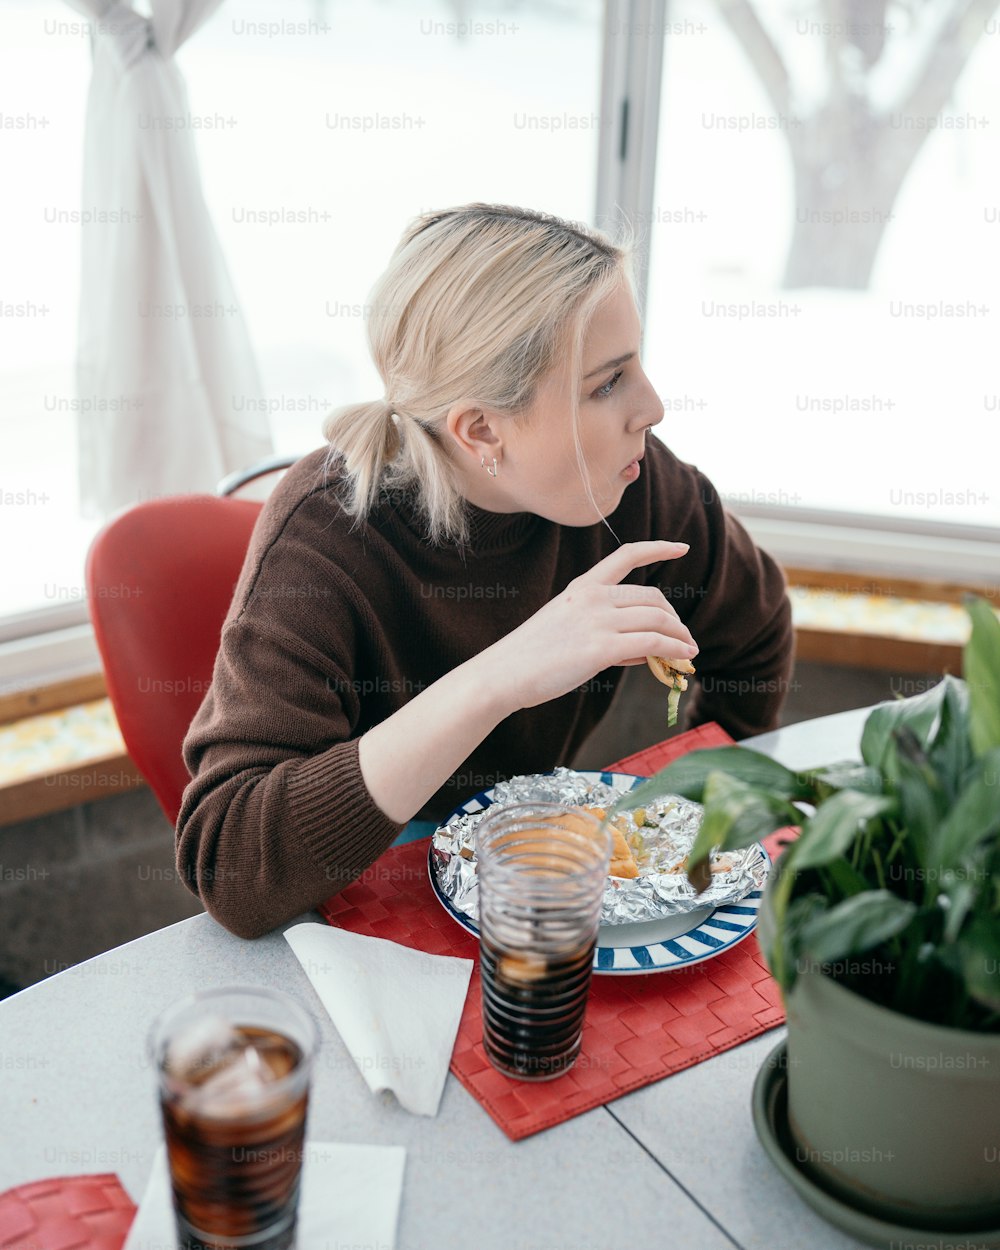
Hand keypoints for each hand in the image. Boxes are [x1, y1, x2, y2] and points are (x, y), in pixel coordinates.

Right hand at [480, 541, 699, 711]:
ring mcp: (597, 621)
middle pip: (653, 598)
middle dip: (674, 618)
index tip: (682, 547)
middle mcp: (593, 597)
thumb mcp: (567, 628)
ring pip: (658, 620)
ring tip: (689, 651)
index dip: (659, 548)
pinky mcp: (600, 649)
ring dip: (680, 637)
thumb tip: (644, 649)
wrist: (504, 673)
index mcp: (583, 586)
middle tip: (683, 637)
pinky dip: (674, 651)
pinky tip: (683, 660)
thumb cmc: (532, 656)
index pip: (627, 555)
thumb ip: (605, 631)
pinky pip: (652, 644)